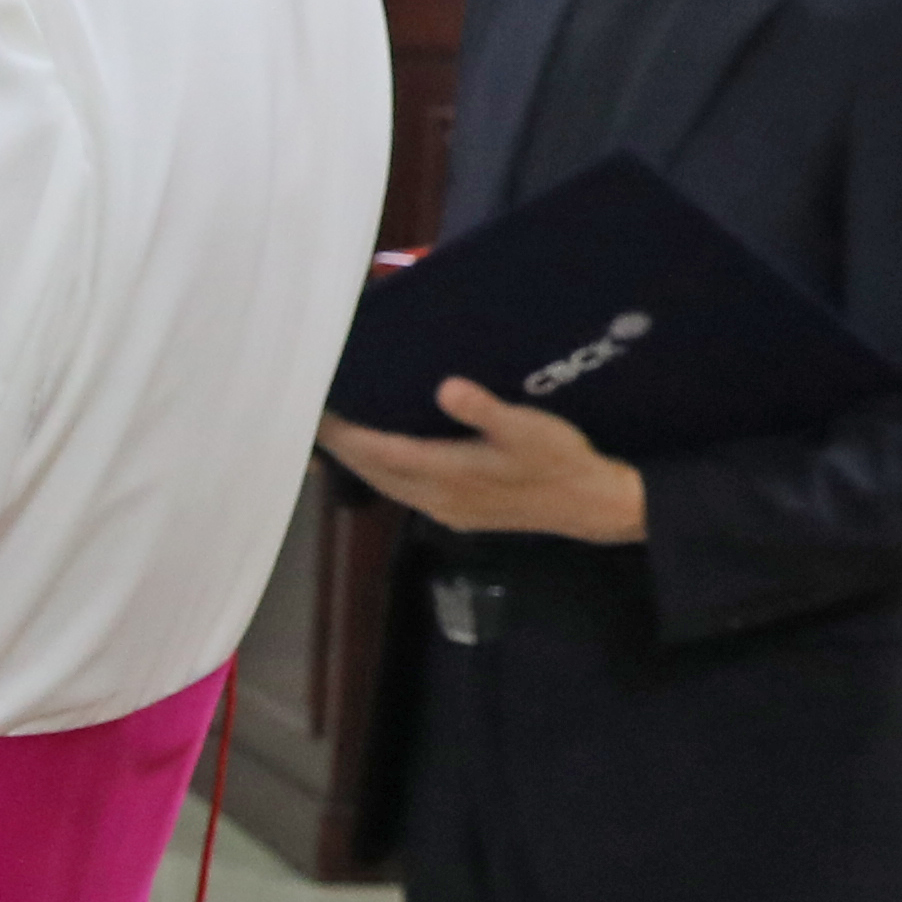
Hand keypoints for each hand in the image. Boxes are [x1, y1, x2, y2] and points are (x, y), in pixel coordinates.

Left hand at [317, 379, 650, 544]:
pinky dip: (383, 470)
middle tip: (313, 415)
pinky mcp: (456, 513)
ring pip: (386, 484)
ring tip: (336, 433)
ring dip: (359, 460)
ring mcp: (445, 508)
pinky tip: (380, 455)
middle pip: (372, 471)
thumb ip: (485, 410)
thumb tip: (448, 388)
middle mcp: (437, 496)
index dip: (345, 433)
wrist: (588, 505)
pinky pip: (404, 491)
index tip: (317, 410)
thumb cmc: (559, 460)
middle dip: (341, 446)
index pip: (379, 452)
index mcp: (448, 473)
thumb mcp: (528, 428)